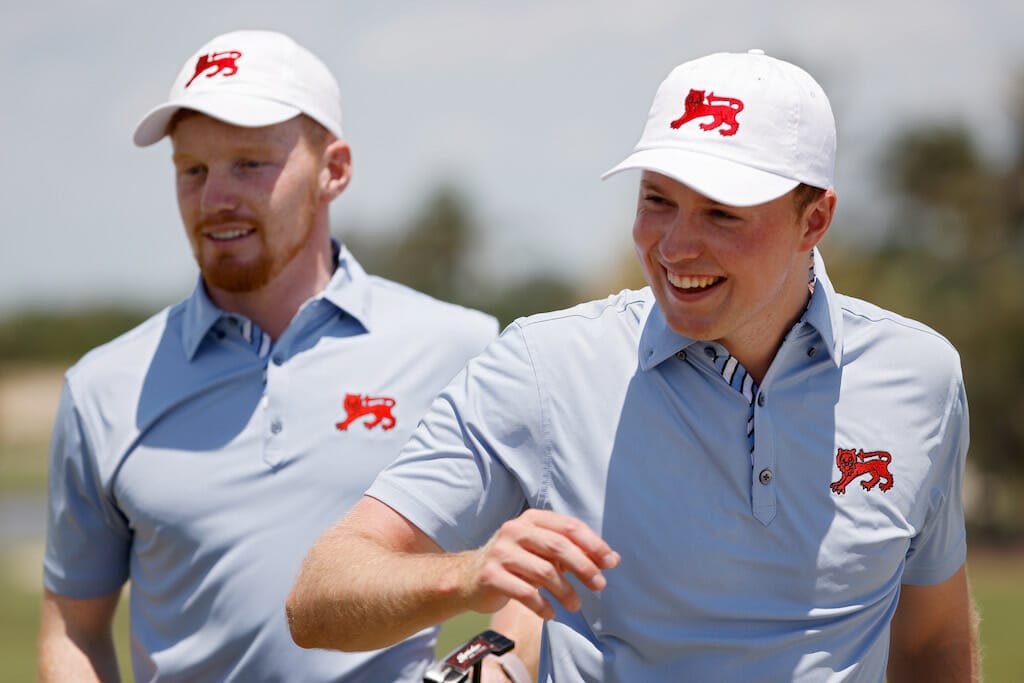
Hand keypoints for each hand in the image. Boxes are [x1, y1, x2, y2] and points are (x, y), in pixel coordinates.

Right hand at [462, 509, 619, 619]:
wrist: (468, 578)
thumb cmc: (515, 563)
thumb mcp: (540, 550)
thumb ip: (571, 551)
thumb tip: (612, 559)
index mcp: (531, 519)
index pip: (569, 527)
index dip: (593, 544)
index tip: (611, 562)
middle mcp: (514, 530)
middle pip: (559, 546)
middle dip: (584, 567)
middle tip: (600, 585)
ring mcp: (501, 552)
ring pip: (544, 571)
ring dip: (565, 592)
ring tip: (575, 605)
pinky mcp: (490, 575)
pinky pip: (525, 593)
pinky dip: (543, 606)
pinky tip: (551, 613)